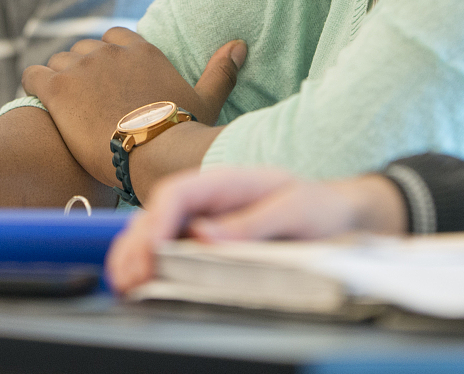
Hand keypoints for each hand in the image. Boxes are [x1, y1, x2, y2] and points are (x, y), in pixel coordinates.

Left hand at [22, 28, 245, 188]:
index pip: (114, 37)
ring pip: (59, 61)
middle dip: (82, 70)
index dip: (108, 58)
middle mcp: (109, 51)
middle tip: (86, 102)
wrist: (152, 153)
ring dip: (60, 80)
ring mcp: (81, 66)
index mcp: (141, 50)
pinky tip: (39, 101)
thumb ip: (220, 71)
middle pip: (84, 49)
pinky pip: (32, 74)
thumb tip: (240, 44)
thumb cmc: (181, 132)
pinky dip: (33, 84)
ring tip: (64, 107)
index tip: (108, 82)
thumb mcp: (206, 100)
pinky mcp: (57, 87)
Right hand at [105, 167, 408, 294]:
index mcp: (226, 180)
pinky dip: (147, 262)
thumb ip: (252, 222)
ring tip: (123, 282)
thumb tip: (204, 235)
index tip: (150, 249)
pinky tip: (136, 280)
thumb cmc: (319, 207)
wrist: (341, 216)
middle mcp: (208, 198)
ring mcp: (205, 219)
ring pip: (155, 231)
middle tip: (127, 276)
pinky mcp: (206, 241)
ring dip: (134, 254)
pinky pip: (169, 247)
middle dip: (137, 243)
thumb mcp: (295, 210)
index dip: (157, 220)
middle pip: (157, 214)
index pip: (177, 193)